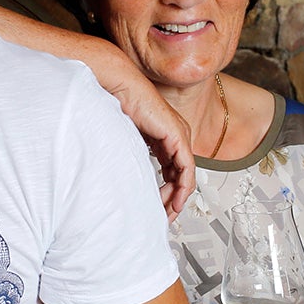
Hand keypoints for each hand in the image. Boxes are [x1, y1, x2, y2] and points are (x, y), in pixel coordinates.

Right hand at [89, 41, 194, 216]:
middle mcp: (176, 137)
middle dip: (172, 200)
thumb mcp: (124, 138)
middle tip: (163, 219)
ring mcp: (179, 136)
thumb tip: (121, 176)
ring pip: (186, 176)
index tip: (157, 209)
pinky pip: (187, 169)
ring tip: (168, 215)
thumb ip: (129, 154)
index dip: (166, 192)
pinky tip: (176, 201)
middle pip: (181, 176)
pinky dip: (183, 187)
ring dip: (177, 198)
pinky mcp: (178, 136)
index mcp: (164, 137)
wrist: (119, 84)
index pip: (171, 170)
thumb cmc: (116, 104)